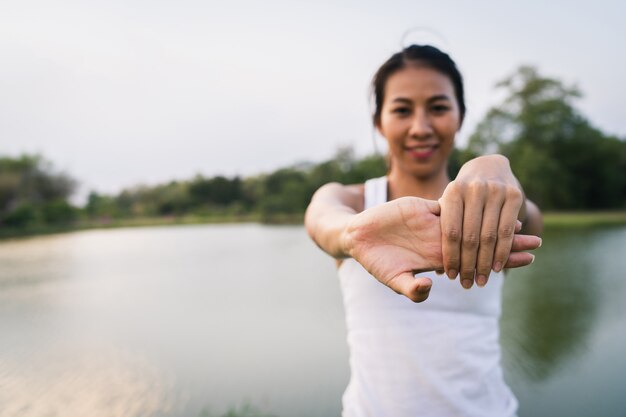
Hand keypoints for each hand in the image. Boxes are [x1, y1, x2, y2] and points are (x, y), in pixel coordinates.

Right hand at [344, 195, 539, 301]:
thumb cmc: (376, 261)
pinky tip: (490, 200)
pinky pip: (451, 203)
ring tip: (522, 220)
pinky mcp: (425, 206)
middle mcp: (442, 240)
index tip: (527, 261)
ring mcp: (435, 222)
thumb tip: (430, 287)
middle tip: (537, 243)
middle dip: (509, 242)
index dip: (501, 260)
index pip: (477, 259)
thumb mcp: (393, 279)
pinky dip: (470, 203)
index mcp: (438, 258)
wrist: (359, 237)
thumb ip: (411, 287)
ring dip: (495, 220)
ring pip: (472, 219)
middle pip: (482, 240)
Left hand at [438, 155, 532, 288]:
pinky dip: (503, 252)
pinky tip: (497, 267)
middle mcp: (474, 190)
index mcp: (453, 192)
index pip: (451, 232)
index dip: (451, 256)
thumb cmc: (463, 194)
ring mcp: (496, 191)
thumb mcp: (449, 204)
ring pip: (490, 237)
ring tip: (481, 281)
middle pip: (471, 237)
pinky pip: (507, 231)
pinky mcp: (514, 196)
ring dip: (486, 263)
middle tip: (467, 284)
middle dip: (468, 264)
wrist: (489, 166)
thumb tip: (435, 269)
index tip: (450, 276)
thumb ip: (443, 229)